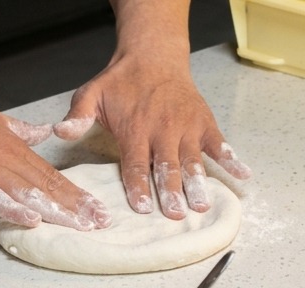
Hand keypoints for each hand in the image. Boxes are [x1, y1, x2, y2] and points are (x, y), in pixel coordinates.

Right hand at [0, 89, 111, 230]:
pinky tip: (32, 220)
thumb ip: (18, 130)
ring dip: (56, 211)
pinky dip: (13, 209)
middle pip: (48, 186)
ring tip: (80, 226)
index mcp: (14, 148)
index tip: (96, 208)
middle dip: (76, 207)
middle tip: (101, 223)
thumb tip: (41, 132)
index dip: (76, 193)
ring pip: (29, 194)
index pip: (52, 174)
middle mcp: (7, 160)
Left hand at [52, 52, 250, 219]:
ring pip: (193, 160)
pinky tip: (243, 175)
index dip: (138, 186)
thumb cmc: (121, 82)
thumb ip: (78, 115)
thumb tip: (61, 132)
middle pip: (167, 166)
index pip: (135, 163)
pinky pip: (219, 143)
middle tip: (176, 214)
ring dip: (198, 183)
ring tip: (202, 205)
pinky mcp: (204, 123)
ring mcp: (187, 127)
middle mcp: (163, 130)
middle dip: (171, 192)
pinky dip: (232, 159)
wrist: (153, 56)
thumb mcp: (91, 93)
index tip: (142, 207)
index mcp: (135, 128)